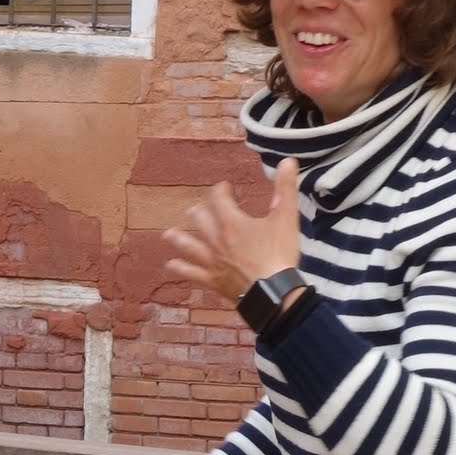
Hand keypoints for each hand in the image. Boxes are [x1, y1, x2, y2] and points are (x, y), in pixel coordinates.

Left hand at [163, 157, 303, 305]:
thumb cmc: (279, 255)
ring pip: (188, 246)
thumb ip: (285, 188)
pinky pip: (190, 273)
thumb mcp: (286, 218)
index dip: (220, 190)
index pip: (218, 198)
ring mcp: (211, 261)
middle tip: (196, 210)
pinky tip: (170, 266)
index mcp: (232, 222)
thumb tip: (288, 161)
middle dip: (198, 212)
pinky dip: (179, 268)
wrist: (273, 293)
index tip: (225, 188)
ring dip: (178, 239)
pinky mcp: (212, 280)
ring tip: (168, 235)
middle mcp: (216, 240)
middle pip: (200, 220)